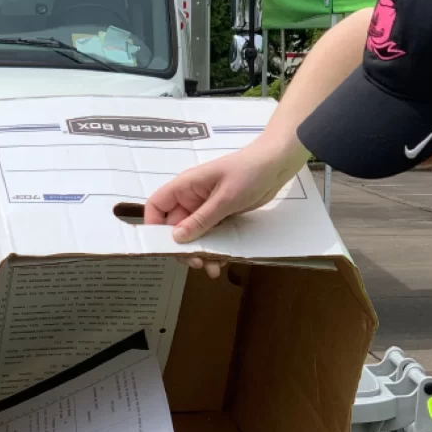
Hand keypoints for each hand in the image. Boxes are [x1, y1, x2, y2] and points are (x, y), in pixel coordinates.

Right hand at [145, 135, 307, 277]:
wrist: (277, 163)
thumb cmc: (249, 172)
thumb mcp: (225, 198)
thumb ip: (201, 219)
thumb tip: (176, 238)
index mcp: (186, 186)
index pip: (157, 205)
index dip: (153, 225)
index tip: (161, 246)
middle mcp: (192, 198)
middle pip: (175, 227)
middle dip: (183, 247)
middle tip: (196, 262)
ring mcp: (207, 207)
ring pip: (194, 235)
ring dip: (201, 252)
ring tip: (213, 268)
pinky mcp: (222, 215)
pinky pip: (211, 235)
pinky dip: (215, 249)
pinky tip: (223, 261)